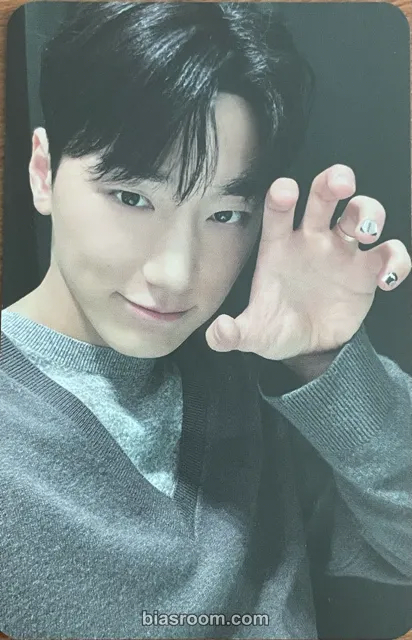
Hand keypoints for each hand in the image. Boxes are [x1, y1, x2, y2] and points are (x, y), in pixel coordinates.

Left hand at [205, 164, 411, 359]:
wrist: (308, 349)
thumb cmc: (278, 329)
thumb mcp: (254, 333)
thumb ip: (233, 333)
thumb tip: (218, 333)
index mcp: (279, 246)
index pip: (279, 211)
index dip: (282, 196)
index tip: (285, 191)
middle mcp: (312, 240)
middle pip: (325, 196)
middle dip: (333, 182)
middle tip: (341, 185)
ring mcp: (342, 252)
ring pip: (362, 214)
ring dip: (368, 215)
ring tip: (366, 235)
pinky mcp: (366, 272)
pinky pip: (389, 255)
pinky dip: (395, 261)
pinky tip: (386, 278)